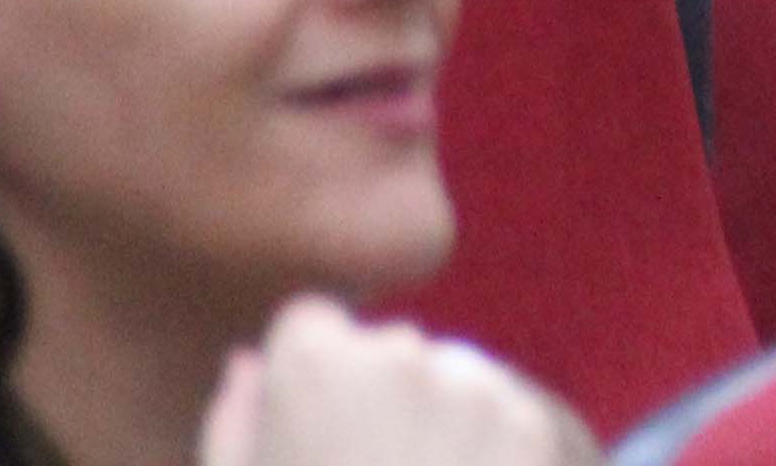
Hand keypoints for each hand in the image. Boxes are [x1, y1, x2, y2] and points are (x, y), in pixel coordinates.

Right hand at [202, 301, 594, 465]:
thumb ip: (234, 426)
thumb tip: (247, 364)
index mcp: (312, 364)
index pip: (313, 324)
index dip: (312, 386)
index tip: (318, 445)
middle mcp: (402, 354)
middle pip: (393, 354)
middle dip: (387, 403)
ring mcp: (481, 392)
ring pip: (462, 385)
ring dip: (452, 428)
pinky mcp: (541, 437)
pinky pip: (515, 425)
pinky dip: (503, 461)